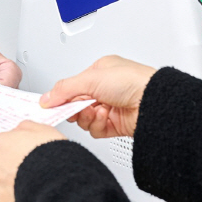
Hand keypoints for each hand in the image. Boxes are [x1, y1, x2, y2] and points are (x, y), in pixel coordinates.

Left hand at [0, 121, 65, 201]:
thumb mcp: (42, 129)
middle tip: (33, 170)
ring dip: (17, 188)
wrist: (58, 182)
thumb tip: (21, 130)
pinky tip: (37, 198)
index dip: (15, 150)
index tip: (25, 153)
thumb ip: (25, 128)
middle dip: (13, 170)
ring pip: (5, 189)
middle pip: (0, 168)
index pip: (0, 146)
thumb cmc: (51, 155)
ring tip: (37, 186)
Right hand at [40, 55, 154, 138]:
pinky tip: (106, 117)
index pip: (73, 86)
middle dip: (76, 108)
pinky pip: (97, 130)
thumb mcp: (91, 78)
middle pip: (77, 104)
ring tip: (97, 110)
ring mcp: (111, 107)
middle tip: (75, 108)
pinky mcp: (116, 124)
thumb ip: (65, 88)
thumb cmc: (133, 81)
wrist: (154, 102)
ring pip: (85, 119)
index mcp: (100, 72)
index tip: (52, 104)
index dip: (63, 96)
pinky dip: (98, 125)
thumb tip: (47, 98)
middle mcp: (105, 89)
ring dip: (88, 117)